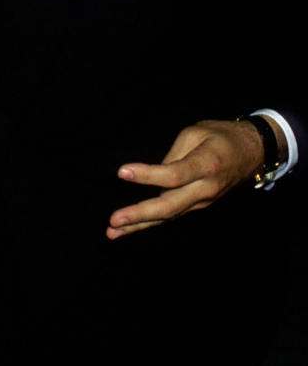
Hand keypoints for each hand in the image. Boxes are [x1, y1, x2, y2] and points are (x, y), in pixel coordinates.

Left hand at [106, 118, 272, 238]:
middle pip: (170, 205)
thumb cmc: (221, 137)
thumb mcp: (196, 133)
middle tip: (114, 220)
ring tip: (112, 232)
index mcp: (206, 165)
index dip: (147, 175)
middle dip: (140, 215)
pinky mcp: (197, 205)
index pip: (174, 175)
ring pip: (168, 216)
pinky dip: (149, 222)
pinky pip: (171, 215)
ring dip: (139, 225)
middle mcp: (205, 189)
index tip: (122, 172)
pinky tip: (127, 229)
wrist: (252, 152)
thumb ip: (173, 154)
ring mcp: (202, 201)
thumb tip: (153, 175)